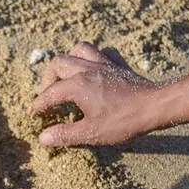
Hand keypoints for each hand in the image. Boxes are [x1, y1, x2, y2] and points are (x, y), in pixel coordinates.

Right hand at [30, 42, 161, 146]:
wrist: (155, 106)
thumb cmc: (123, 121)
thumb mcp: (91, 133)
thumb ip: (65, 134)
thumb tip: (42, 138)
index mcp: (77, 85)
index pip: (50, 94)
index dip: (38, 104)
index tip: (32, 114)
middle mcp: (86, 69)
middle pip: (58, 64)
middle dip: (48, 79)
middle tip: (48, 95)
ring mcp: (104, 63)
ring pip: (78, 50)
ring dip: (69, 60)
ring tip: (67, 75)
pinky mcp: (118, 64)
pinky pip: (103, 52)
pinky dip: (95, 57)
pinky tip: (95, 69)